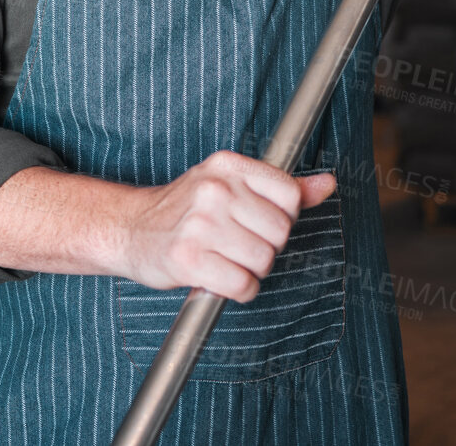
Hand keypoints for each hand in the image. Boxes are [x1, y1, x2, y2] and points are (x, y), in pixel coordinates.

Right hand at [118, 151, 335, 302]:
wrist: (128, 229)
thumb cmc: (185, 210)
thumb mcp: (230, 186)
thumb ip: (282, 189)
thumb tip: (328, 184)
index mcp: (227, 166)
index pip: (290, 195)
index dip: (280, 217)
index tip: (255, 221)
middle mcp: (214, 190)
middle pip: (280, 232)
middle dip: (265, 247)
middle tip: (236, 244)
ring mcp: (199, 224)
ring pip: (264, 261)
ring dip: (250, 271)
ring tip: (224, 259)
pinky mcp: (188, 259)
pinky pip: (243, 286)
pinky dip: (237, 290)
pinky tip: (217, 275)